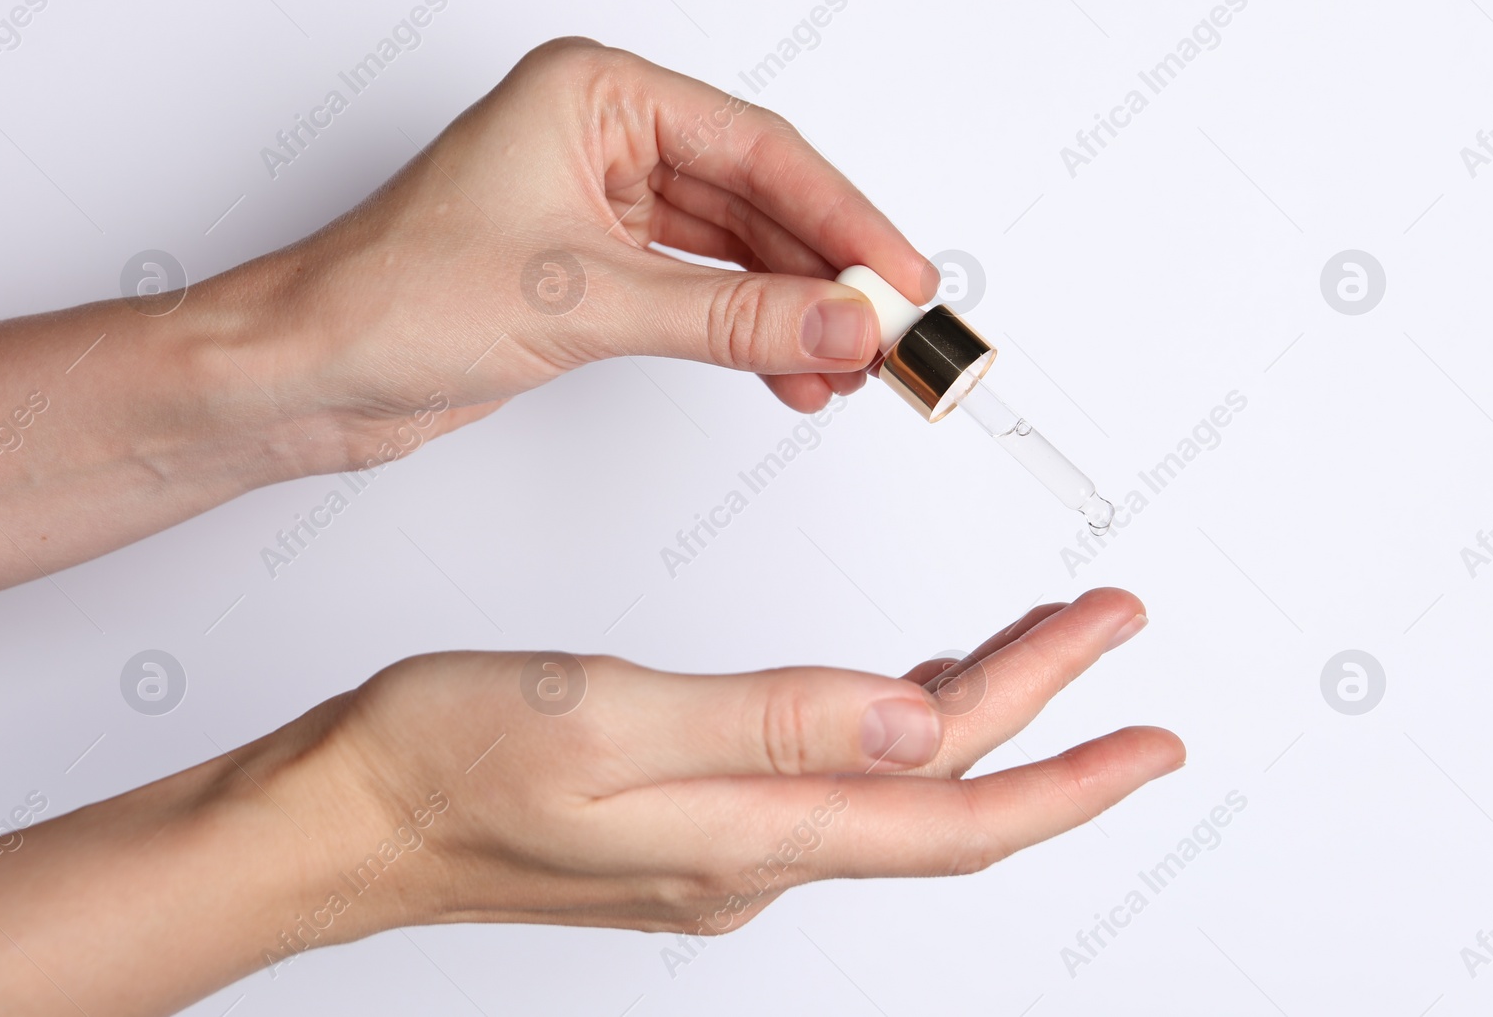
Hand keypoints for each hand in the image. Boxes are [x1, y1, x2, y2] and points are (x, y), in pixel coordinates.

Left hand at [0, 38, 932, 600]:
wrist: (306, 373)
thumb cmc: (390, 298)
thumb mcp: (585, 303)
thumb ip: (730, 320)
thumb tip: (838, 327)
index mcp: (593, 94)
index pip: (755, 150)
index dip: (843, 218)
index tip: (900, 278)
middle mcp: (600, 139)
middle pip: (755, 199)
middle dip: (825, 273)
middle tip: (889, 332)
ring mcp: (598, 206)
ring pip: (733, 254)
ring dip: (791, 314)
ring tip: (845, 369)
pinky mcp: (592, 272)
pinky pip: (699, 295)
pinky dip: (747, 336)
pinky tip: (788, 374)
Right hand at [0, 590, 1177, 1015]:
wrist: (347, 813)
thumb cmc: (446, 761)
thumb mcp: (608, 718)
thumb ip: (772, 721)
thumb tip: (916, 721)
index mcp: (747, 831)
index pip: (953, 809)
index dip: (1066, 768)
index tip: (1145, 721)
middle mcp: (752, 856)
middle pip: (941, 793)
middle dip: (1044, 718)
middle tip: (1106, 636)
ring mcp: (723, 849)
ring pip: (894, 786)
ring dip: (979, 722)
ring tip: (1039, 655)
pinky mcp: (691, 822)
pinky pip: (835, 781)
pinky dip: (895, 727)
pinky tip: (906, 690)